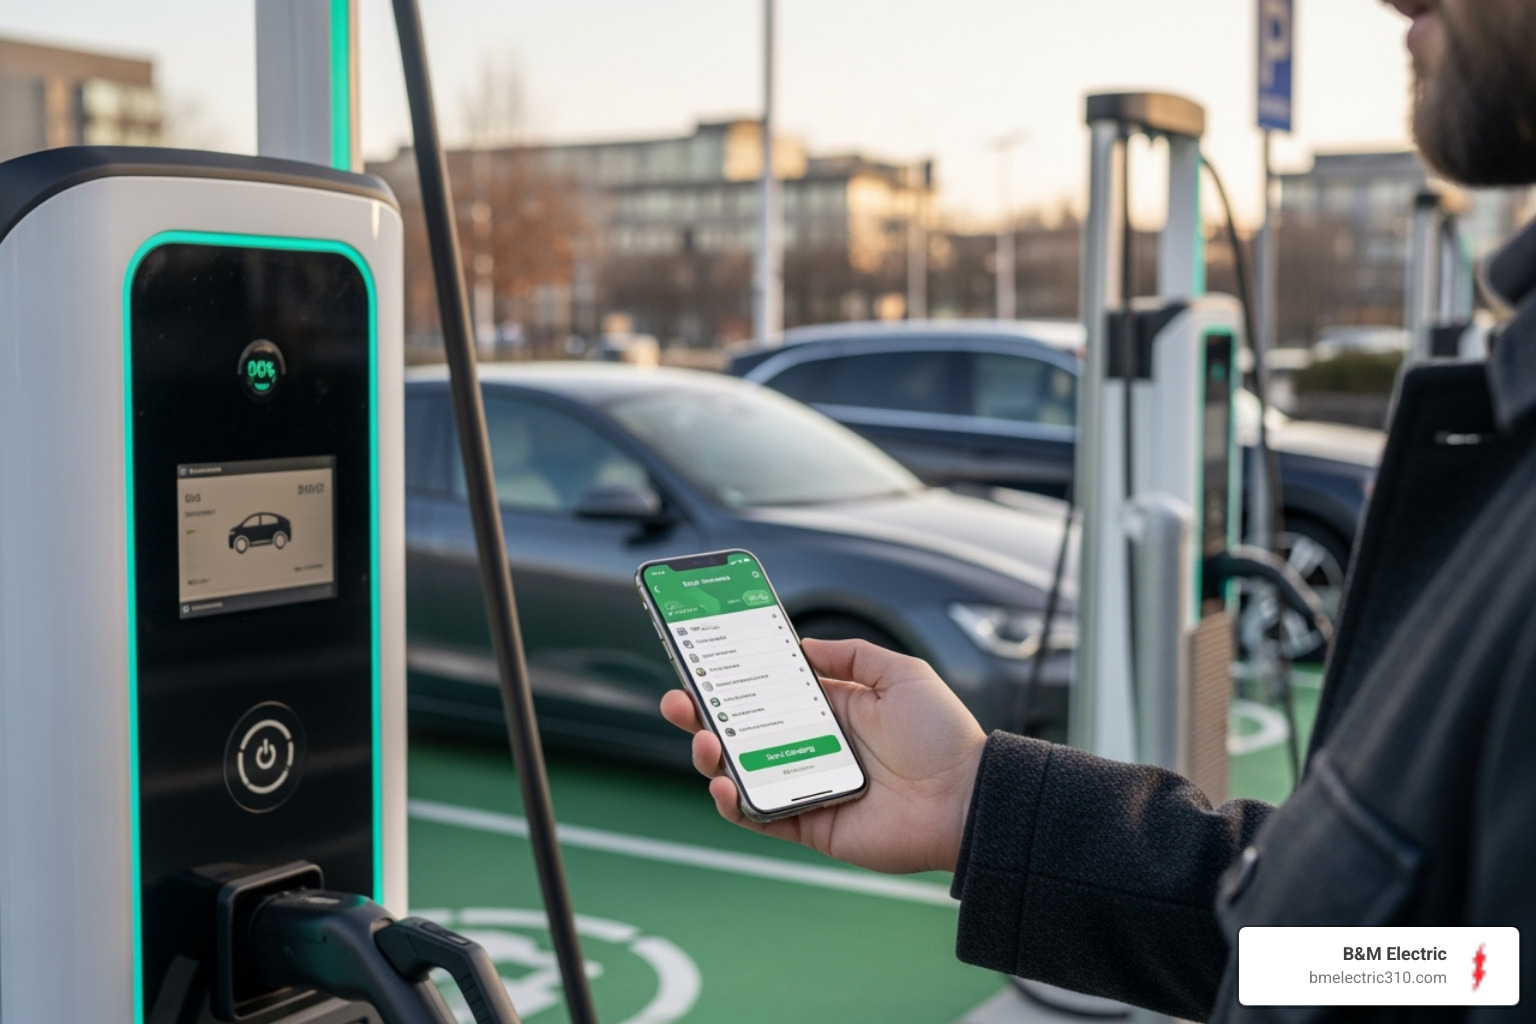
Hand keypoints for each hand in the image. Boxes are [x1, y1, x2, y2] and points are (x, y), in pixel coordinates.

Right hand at [659, 638, 986, 874]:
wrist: (967, 799)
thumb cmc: (942, 736)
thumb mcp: (901, 673)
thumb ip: (851, 654)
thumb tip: (803, 644)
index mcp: (831, 709)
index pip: (768, 691)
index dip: (733, 678)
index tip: (701, 661)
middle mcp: (812, 746)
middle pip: (741, 730)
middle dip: (701, 715)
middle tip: (677, 700)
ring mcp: (806, 785)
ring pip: (739, 771)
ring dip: (709, 756)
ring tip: (703, 740)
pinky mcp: (808, 824)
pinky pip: (757, 815)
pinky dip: (732, 802)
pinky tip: (723, 783)